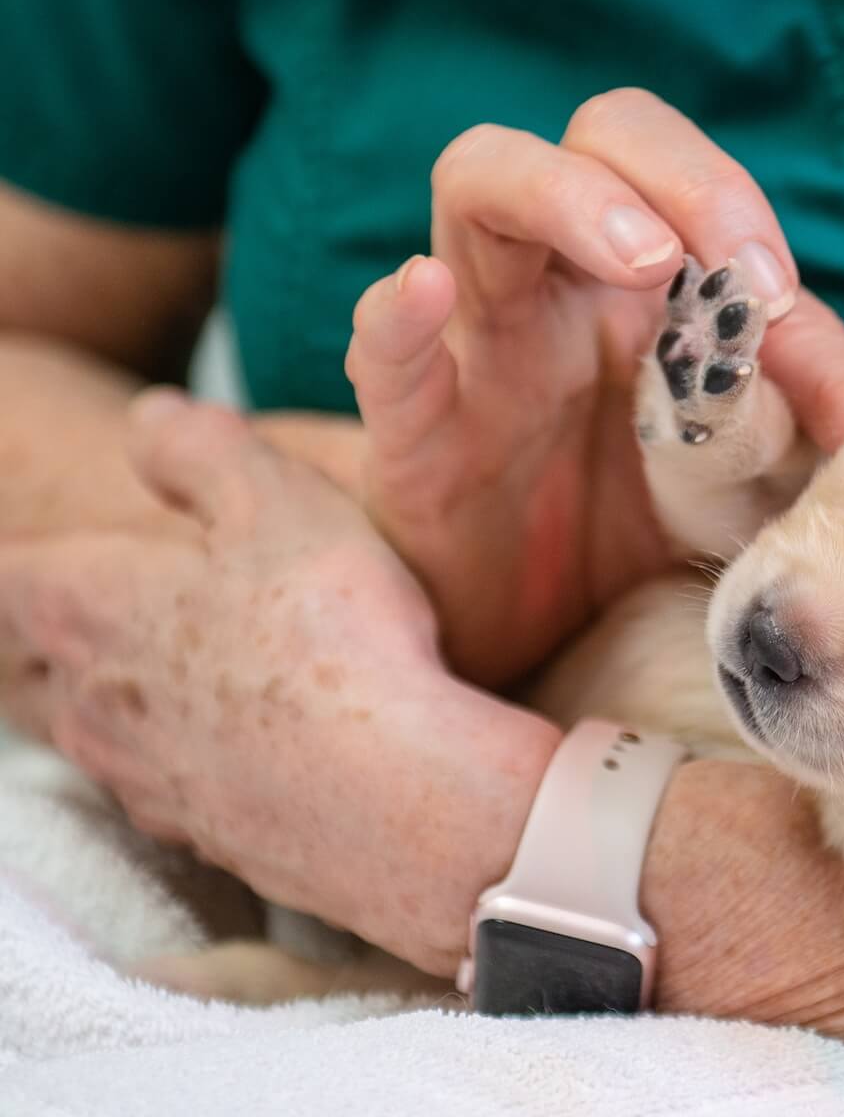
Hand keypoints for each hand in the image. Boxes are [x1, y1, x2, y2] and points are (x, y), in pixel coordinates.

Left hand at [0, 391, 555, 968]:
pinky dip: (191, 756)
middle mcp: (88, 700)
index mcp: (84, 604)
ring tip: (190, 669)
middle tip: (115, 600)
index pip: (5, 569)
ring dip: (127, 695)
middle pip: (36, 657)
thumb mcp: (277, 499)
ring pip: (96, 727)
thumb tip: (154, 418)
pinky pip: (166, 784)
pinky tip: (251, 744)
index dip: (25, 548)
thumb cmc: (332, 635)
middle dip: (64, 627)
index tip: (53, 540)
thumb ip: (202, 447)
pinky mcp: (200, 835)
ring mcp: (139, 778)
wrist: (395, 797)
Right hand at [346, 88, 843, 684]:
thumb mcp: (761, 477)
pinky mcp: (413, 431)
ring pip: (481, 185)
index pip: (707, 205)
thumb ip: (840, 420)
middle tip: (749, 273)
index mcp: (649, 287)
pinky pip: (382, 349)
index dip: (776, 254)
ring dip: (567, 197)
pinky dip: (399, 312)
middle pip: (597, 140)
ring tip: (646, 260)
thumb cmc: (643, 538)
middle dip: (681, 176)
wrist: (541, 651)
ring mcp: (481, 345)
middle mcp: (566, 288)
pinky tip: (425, 291)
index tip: (839, 374)